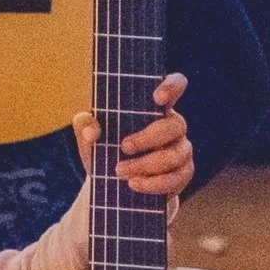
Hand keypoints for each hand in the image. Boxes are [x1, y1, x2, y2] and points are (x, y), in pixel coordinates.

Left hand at [73, 71, 192, 201]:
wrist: (113, 182)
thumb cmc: (106, 148)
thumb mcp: (91, 136)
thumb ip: (86, 126)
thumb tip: (91, 131)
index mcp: (154, 106)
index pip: (175, 85)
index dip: (171, 87)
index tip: (157, 98)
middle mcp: (173, 125)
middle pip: (175, 125)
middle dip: (148, 138)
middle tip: (124, 147)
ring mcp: (181, 149)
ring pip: (174, 156)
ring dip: (146, 165)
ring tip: (120, 172)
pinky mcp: (183, 174)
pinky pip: (176, 179)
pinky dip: (153, 184)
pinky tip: (134, 184)